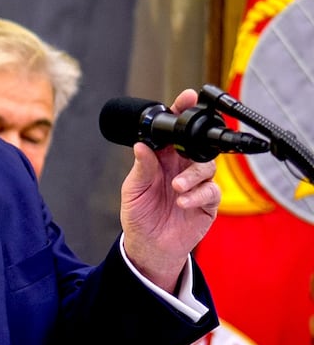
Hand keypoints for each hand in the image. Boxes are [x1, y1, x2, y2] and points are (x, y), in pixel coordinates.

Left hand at [119, 88, 220, 291]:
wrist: (148, 246)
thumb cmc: (139, 215)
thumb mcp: (133, 190)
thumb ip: (141, 168)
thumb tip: (142, 145)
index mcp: (163, 159)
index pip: (174, 133)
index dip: (181, 114)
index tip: (186, 98)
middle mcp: (182, 168)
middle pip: (196, 145)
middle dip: (196, 138)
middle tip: (188, 141)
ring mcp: (196, 183)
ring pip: (206, 166)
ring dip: (192, 175)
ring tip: (176, 188)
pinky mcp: (207, 202)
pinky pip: (211, 191)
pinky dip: (197, 194)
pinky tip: (182, 202)